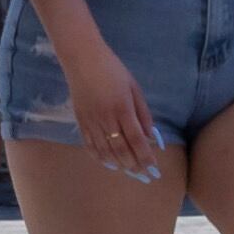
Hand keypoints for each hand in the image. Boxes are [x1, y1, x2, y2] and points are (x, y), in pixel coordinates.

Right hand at [60, 39, 165, 184]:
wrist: (82, 58)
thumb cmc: (112, 69)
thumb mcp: (134, 87)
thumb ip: (142, 112)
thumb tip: (149, 135)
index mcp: (122, 108)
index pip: (136, 139)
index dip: (145, 156)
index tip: (154, 167)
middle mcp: (107, 118)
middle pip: (121, 149)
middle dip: (134, 164)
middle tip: (143, 174)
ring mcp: (91, 121)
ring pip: (105, 151)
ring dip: (118, 164)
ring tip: (128, 171)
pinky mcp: (80, 121)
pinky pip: (90, 145)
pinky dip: (99, 157)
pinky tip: (108, 163)